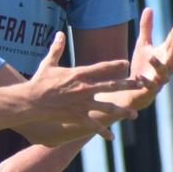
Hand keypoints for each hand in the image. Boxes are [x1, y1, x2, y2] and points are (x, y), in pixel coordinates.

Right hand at [24, 32, 140, 141]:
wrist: (31, 101)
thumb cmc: (39, 82)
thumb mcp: (48, 63)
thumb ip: (57, 48)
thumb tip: (60, 33)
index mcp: (79, 74)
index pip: (102, 67)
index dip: (115, 64)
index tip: (126, 63)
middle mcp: (85, 88)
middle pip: (112, 85)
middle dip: (128, 85)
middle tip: (142, 84)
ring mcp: (82, 103)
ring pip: (108, 107)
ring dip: (122, 111)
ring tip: (134, 115)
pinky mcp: (77, 117)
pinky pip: (93, 125)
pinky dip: (103, 132)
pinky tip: (112, 137)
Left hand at [127, 8, 172, 108]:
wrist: (134, 90)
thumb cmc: (142, 66)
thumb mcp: (143, 45)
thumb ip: (146, 28)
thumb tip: (149, 8)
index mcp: (165, 54)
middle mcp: (166, 67)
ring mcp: (159, 79)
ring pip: (163, 73)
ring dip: (158, 65)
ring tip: (151, 57)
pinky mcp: (149, 90)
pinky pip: (149, 86)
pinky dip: (145, 82)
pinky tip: (138, 76)